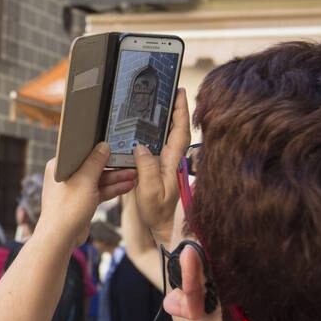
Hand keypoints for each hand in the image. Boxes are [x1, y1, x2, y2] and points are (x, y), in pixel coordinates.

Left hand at [40, 144, 135, 248]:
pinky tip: (127, 186)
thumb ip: (95, 162)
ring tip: (134, 175)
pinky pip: (99, 191)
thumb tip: (103, 146)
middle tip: (130, 162)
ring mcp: (75, 189)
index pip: (82, 152)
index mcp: (60, 166)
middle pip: (93, 166)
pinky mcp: (82, 201)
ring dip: (116, 178)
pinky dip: (112, 189)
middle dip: (113, 166)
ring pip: (98, 180)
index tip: (116, 146)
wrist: (60, 238)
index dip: (100, 149)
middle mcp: (66, 176)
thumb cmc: (67, 209)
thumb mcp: (85, 180)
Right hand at [133, 88, 190, 245]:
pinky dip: (158, 134)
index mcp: (171, 162)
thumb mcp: (151, 193)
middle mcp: (172, 160)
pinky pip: (161, 147)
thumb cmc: (159, 214)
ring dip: (167, 120)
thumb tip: (140, 147)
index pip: (179, 130)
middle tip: (170, 90)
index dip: (180, 110)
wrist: (166, 229)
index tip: (180, 92)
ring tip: (159, 104)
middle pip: (176, 128)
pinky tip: (149, 131)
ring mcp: (167, 165)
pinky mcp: (161, 171)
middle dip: (175, 108)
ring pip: (169, 137)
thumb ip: (147, 169)